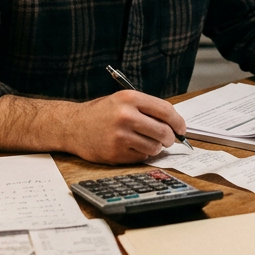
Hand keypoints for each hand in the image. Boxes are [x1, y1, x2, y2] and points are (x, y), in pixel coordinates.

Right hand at [62, 90, 187, 163]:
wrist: (73, 126)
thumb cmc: (101, 113)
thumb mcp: (122, 100)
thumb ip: (147, 108)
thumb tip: (174, 124)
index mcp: (129, 98)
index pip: (165, 110)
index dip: (178, 122)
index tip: (181, 129)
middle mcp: (125, 116)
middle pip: (163, 131)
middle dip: (170, 138)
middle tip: (169, 139)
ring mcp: (120, 136)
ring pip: (154, 147)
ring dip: (155, 147)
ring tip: (146, 141)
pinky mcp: (116, 152)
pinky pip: (141, 156)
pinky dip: (141, 154)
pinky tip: (131, 146)